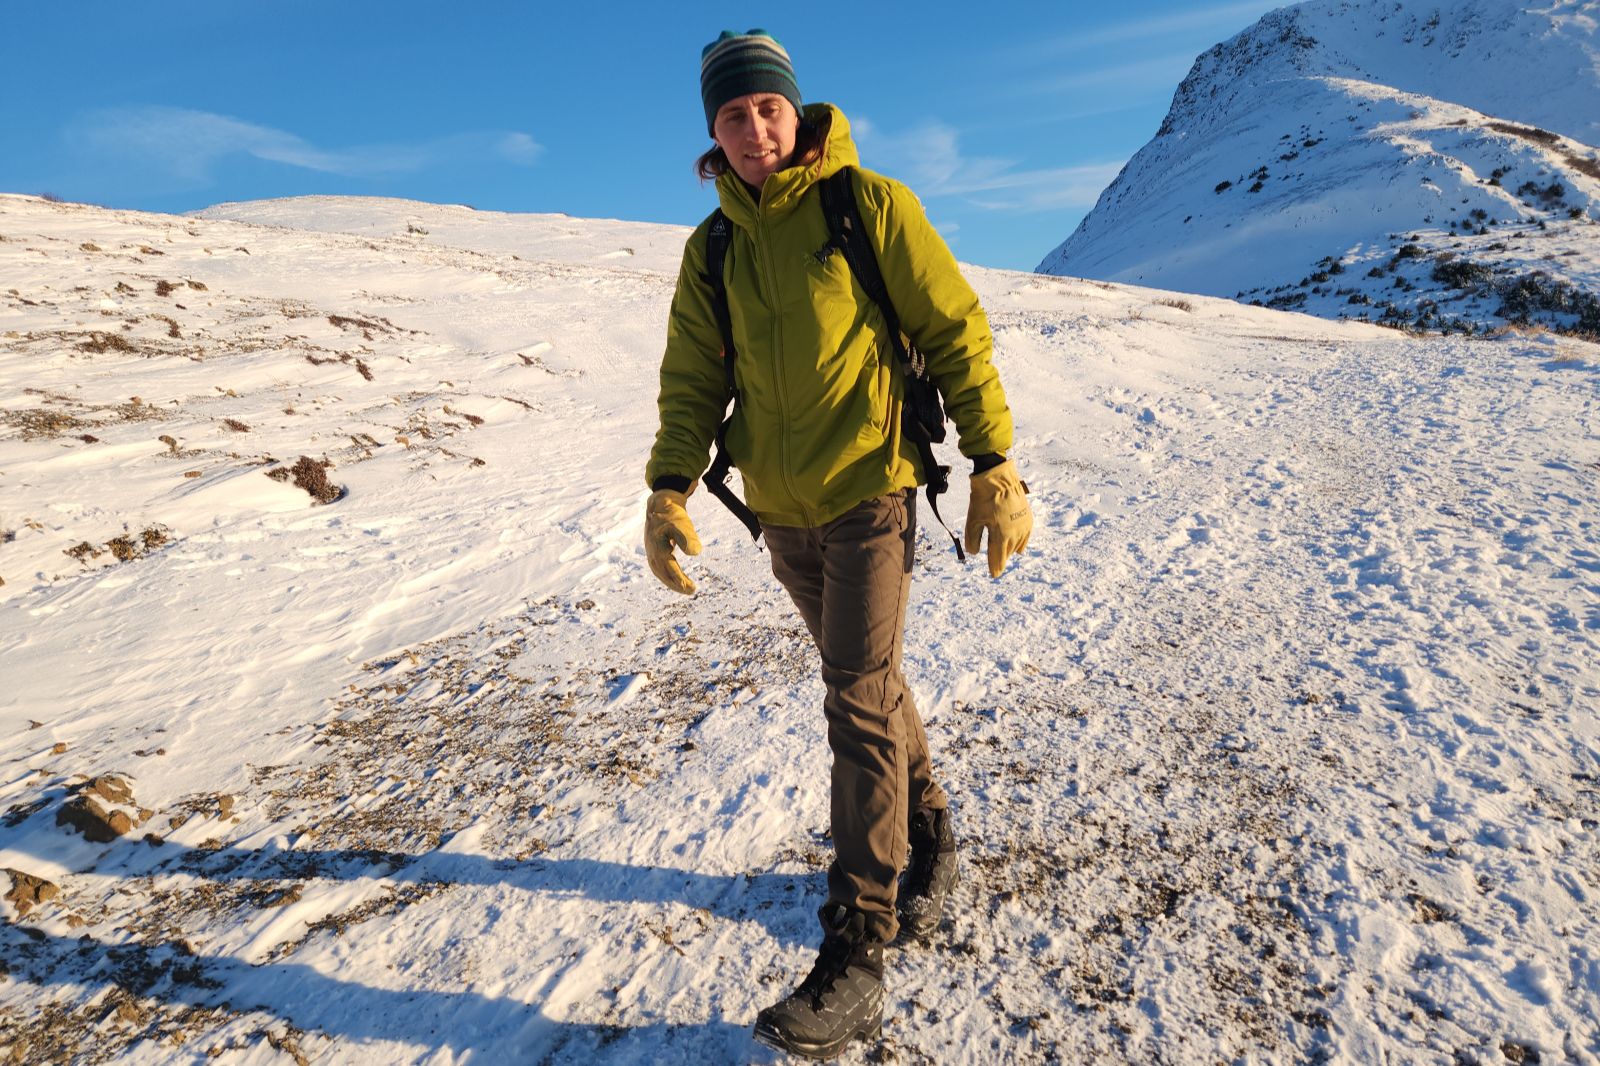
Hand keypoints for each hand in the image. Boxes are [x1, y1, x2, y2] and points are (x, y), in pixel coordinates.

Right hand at [645, 489, 701, 593]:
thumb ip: (688, 538)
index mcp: (658, 548)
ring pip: (661, 573)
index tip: (691, 588)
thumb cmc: (673, 515)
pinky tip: (678, 579)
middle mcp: (653, 553)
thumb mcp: (682, 524)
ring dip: (672, 583)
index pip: (670, 568)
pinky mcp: (653, 552)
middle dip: (677, 585)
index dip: (680, 579)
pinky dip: (668, 576)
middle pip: (664, 574)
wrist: (660, 505)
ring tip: (687, 589)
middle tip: (692, 591)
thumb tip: (695, 553)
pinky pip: (660, 569)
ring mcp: (651, 553)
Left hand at [964, 459, 1031, 577]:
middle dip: (1000, 560)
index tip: (993, 575)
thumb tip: (974, 553)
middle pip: (1007, 553)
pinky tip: (1017, 548)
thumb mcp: (973, 520)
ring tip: (1002, 555)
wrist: (1000, 479)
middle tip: (995, 567)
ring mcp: (1023, 526)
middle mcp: (1015, 534)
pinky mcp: (1028, 519)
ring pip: (1016, 546)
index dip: (995, 568)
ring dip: (1009, 551)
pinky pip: (1025, 538)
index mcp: (1001, 536)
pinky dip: (1019, 543)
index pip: (998, 558)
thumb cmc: (984, 499)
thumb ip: (973, 539)